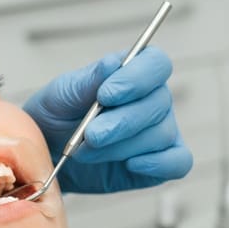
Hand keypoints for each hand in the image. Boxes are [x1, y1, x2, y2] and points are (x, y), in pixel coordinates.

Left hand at [24, 48, 192, 193]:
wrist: (50, 152)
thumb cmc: (57, 115)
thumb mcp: (63, 94)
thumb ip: (89, 80)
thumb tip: (113, 62)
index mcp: (133, 73)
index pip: (156, 63)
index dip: (137, 78)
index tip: (105, 95)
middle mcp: (152, 100)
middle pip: (159, 103)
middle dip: (122, 122)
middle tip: (91, 135)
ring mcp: (159, 132)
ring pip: (160, 135)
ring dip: (121, 146)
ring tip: (87, 151)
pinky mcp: (160, 163)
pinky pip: (178, 162)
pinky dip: (157, 164)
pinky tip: (129, 165)